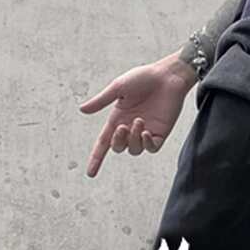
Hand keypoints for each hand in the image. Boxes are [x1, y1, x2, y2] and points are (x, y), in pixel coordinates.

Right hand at [78, 53, 197, 177]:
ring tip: (140, 121)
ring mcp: (145, 131)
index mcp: (117, 118)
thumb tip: (82, 110)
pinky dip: (147, 144)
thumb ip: (101, 101)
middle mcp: (130, 127)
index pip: (104, 143)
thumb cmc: (143, 78)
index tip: (91, 174)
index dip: (97, 158)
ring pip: (134, 149)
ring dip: (134, 139)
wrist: (167, 76)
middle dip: (118, 141)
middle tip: (123, 127)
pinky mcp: (160, 133)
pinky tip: (147, 132)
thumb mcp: (118, 88)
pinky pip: (151, 148)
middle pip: (119, 147)